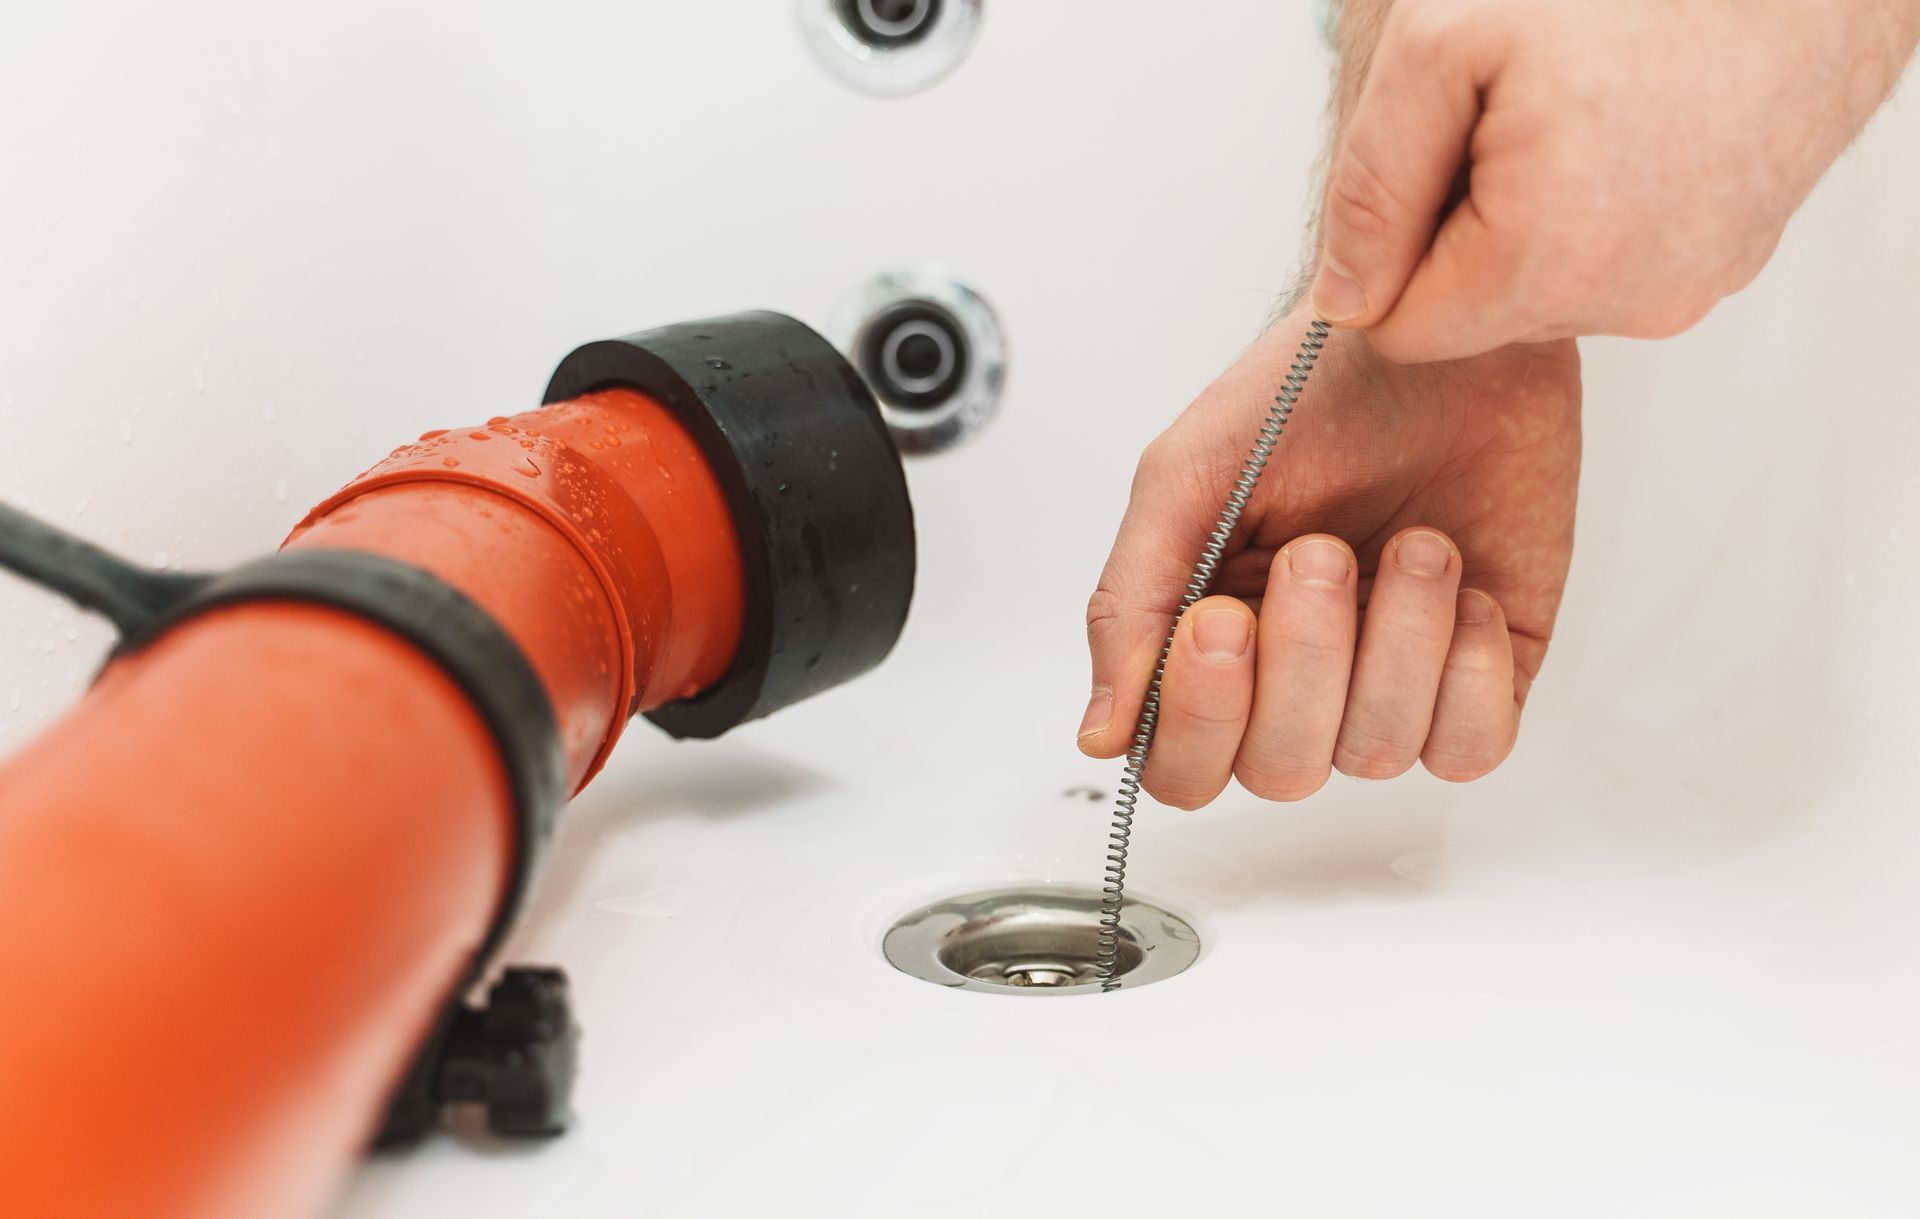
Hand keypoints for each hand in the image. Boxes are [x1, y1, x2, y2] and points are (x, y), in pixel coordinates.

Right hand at [1079, 313, 1579, 806]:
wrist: (1441, 328)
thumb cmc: (1310, 389)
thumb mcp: (1185, 478)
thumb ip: (1129, 605)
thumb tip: (1101, 734)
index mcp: (1210, 643)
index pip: (1182, 765)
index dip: (1200, 719)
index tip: (1220, 619)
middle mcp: (1296, 680)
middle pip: (1278, 772)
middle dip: (1304, 661)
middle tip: (1321, 552)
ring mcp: (1391, 682)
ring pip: (1375, 753)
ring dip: (1396, 639)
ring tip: (1414, 544)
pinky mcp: (1481, 673)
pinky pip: (1471, 748)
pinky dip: (1465, 670)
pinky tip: (1462, 587)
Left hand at [1312, 0, 1919, 361]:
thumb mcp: (1444, 47)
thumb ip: (1372, 185)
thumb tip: (1344, 295)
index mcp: (1547, 262)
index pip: (1400, 333)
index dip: (1390, 250)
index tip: (1433, 163)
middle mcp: (1628, 302)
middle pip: (1473, 318)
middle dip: (1462, 232)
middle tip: (1510, 123)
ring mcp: (1684, 290)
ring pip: (1543, 295)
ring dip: (1530, 221)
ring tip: (1577, 120)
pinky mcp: (1724, 267)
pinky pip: (1615, 268)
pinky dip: (1599, 214)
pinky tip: (1627, 135)